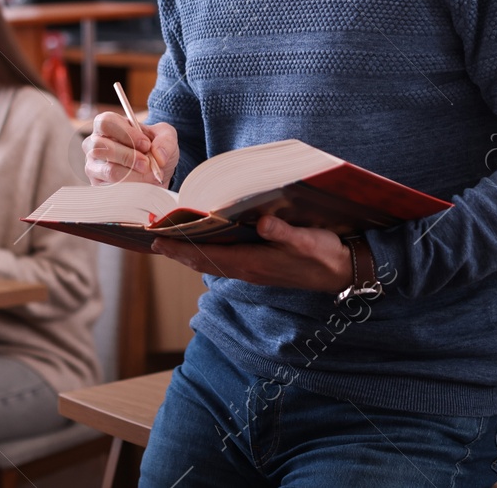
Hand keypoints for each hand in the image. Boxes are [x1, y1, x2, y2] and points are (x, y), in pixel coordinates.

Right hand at [84, 112, 177, 186]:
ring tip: (148, 175)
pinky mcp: (98, 185)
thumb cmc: (154, 148)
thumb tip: (158, 155)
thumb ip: (165, 141)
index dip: (126, 133)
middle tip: (147, 164)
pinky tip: (141, 185)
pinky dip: (131, 188)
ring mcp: (93, 166)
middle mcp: (94, 144)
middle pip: (101, 147)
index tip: (146, 144)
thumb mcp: (166, 137)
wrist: (154, 171)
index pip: (106, 122)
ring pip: (108, 170)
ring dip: (132, 174)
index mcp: (107, 125)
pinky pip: (111, 189)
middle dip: (128, 156)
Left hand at [154, 216, 352, 292]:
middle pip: (205, 261)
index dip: (182, 249)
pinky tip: (204, 245)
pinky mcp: (261, 267)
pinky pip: (225, 262)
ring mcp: (254, 271)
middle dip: (179, 251)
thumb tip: (263, 223)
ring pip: (213, 263)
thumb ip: (285, 233)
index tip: (158, 241)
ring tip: (170, 242)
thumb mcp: (308, 241)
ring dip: (191, 254)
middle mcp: (249, 270)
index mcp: (254, 263)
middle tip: (153, 239)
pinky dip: (208, 254)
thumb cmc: (325, 254)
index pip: (209, 256)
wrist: (343, 273)